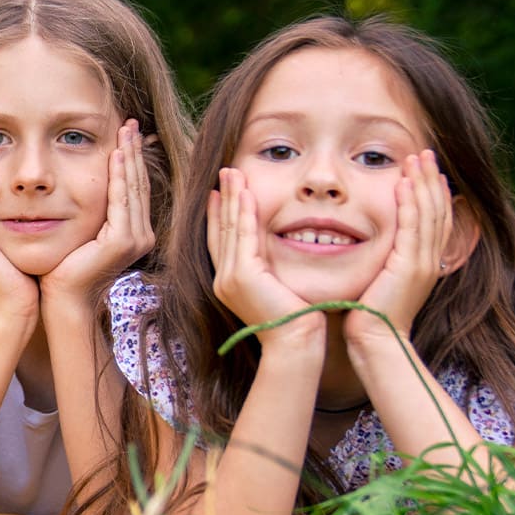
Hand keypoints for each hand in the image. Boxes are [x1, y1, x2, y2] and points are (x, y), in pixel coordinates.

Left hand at [42, 120, 154, 295]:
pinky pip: (120, 200)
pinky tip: (116, 154)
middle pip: (138, 183)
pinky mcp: (122, 241)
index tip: (127, 133)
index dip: (133, 159)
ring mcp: (135, 239)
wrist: (62, 300)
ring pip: (132, 187)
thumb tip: (82, 184)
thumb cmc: (65, 269)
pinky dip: (119, 175)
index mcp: (134, 233)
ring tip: (126, 130)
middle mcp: (141, 235)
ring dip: (129, 156)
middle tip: (130, 122)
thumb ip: (92, 211)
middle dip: (135, 151)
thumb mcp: (83, 232)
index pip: (135, 188)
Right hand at [207, 168, 319, 352]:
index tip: (220, 191)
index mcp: (230, 283)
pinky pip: (243, 236)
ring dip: (232, 197)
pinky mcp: (243, 276)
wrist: (295, 342)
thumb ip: (270, 267)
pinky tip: (247, 193)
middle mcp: (224, 280)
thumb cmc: (294, 319)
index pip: (221, 240)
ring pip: (230, 228)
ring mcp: (230, 278)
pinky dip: (245, 213)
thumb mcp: (276, 287)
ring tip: (232, 172)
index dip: (219, 213)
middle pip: (221, 229)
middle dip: (223, 198)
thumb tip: (277, 249)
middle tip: (225, 171)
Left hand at [345, 151, 452, 345]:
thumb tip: (378, 247)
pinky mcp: (409, 265)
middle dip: (432, 179)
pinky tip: (404, 182)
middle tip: (425, 153)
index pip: (437, 220)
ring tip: (416, 157)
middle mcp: (430, 260)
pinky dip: (410, 202)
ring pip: (429, 213)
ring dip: (423, 182)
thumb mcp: (384, 282)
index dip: (435, 193)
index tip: (428, 170)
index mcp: (426, 264)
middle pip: (438, 210)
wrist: (377, 341)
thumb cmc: (372, 317)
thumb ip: (386, 261)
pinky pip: (413, 225)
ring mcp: (422, 263)